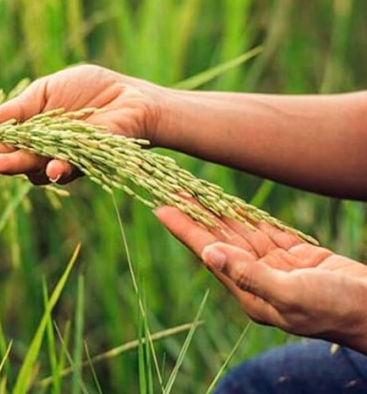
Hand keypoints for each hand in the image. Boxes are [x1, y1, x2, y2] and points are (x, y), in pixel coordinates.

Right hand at [0, 65, 164, 184]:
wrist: (128, 96)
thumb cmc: (87, 91)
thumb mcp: (43, 94)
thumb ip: (14, 111)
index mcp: (27, 133)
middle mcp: (40, 152)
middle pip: (9, 158)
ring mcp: (61, 160)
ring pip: (33, 168)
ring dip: (15, 165)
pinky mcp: (87, 162)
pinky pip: (69, 169)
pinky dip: (59, 168)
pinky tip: (50, 168)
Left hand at [155, 206, 366, 352]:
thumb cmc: (335, 308)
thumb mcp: (291, 294)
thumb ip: (249, 275)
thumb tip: (209, 254)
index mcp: (249, 291)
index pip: (208, 252)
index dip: (184, 229)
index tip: (161, 209)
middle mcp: (256, 278)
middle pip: (219, 238)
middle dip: (196, 214)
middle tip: (172, 189)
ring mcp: (275, 267)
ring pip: (240, 232)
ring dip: (218, 212)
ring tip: (195, 191)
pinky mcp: (295, 257)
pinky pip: (265, 231)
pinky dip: (248, 216)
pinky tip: (230, 205)